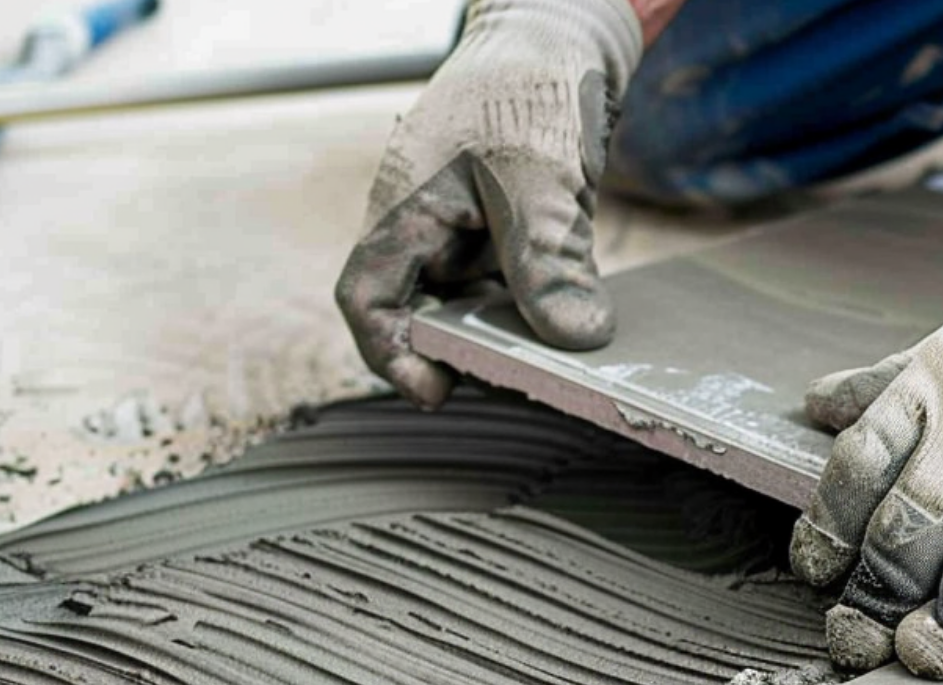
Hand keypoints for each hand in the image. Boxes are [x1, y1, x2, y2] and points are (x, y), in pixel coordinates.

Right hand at [335, 0, 641, 407]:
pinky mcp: (499, 230)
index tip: (438, 390)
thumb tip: (575, 338)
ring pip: (468, 304)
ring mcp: (460, 228)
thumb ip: (551, 259)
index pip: (367, 298)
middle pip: (420, 312)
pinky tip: (569, 313)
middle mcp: (422, 224)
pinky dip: (531, 306)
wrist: (561, 37)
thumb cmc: (531, 86)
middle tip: (518, 376)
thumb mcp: (544, 178)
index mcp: (404, 207)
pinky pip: (504, 284)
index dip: (391, 353)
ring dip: (504, 331)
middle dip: (462, 351)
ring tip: (552, 349)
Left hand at [791, 222, 942, 684]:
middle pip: (898, 548)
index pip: (852, 478)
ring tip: (928, 650)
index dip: (825, 536)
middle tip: (863, 635)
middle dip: (871, 604)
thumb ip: (884, 384)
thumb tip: (814, 407)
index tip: (823, 570)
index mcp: (934, 399)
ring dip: (942, 638)